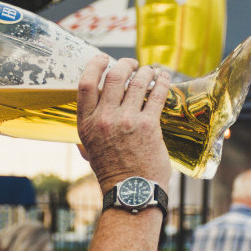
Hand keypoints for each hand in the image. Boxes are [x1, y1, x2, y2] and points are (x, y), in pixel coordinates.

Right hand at [75, 56, 171, 189]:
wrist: (131, 191)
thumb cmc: (112, 172)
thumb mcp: (89, 151)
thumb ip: (87, 133)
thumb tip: (86, 122)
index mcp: (86, 124)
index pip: (86, 84)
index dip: (95, 65)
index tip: (103, 58)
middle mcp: (104, 119)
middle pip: (114, 77)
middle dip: (125, 64)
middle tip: (132, 63)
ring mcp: (127, 121)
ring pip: (137, 82)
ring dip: (146, 71)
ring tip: (150, 70)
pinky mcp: (149, 126)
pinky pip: (156, 95)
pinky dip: (161, 82)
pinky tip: (164, 78)